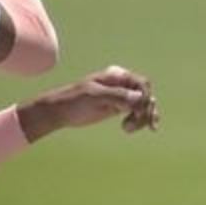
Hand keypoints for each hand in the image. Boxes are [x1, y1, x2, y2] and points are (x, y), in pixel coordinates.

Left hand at [17, 65, 160, 142]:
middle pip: (146, 95)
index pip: (142, 84)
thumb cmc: (73, 101)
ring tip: (128, 129)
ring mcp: (122, 96)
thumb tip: (139, 97)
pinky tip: (146, 128)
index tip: (136, 112)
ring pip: (145, 105)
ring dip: (144, 117)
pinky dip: (144, 120)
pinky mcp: (119, 108)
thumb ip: (117, 95)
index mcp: (116, 75)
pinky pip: (138, 112)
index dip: (144, 97)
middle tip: (131, 124)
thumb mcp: (93, 96)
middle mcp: (122, 84)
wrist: (59, 112)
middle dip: (145, 110)